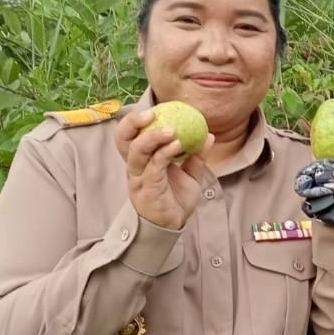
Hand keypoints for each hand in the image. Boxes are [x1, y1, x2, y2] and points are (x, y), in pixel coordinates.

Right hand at [113, 109, 215, 230]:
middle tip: (152, 113)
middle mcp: (136, 167)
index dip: (134, 121)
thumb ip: (197, 156)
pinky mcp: (147, 190)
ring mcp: (139, 179)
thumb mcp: (190, 174)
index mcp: (142, 160)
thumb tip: (209, 135)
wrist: (175, 225)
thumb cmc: (176, 199)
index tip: (152, 109)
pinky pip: (153, 168)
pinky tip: (177, 145)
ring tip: (171, 130)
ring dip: (152, 137)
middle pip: (123, 140)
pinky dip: (164, 154)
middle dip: (132, 124)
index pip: (129, 136)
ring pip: (136, 152)